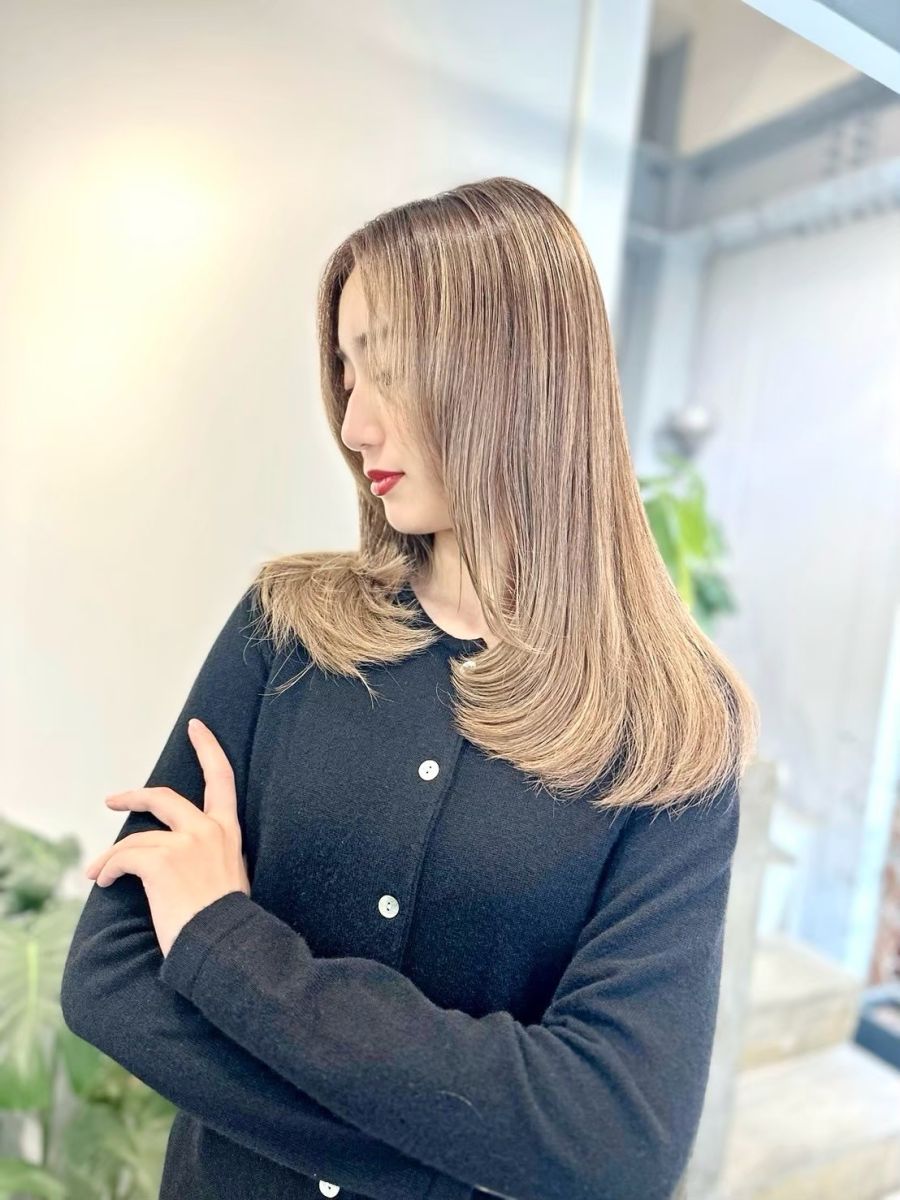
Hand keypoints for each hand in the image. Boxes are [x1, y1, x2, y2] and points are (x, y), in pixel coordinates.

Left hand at [83, 717, 251, 957]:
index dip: (208, 748)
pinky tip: (105, 882)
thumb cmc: (224, 921)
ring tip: (99, 875)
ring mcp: (186, 843)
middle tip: (112, 801)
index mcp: (229, 831)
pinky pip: (124, 857)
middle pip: (163, 797)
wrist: (224, 944)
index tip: (196, 727)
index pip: (222, 778)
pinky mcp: (162, 860)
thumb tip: (173, 855)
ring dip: (112, 857)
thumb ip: (209, 853)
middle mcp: (209, 829)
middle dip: (133, 797)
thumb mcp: (227, 875)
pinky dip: (109, 869)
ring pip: (135, 839)